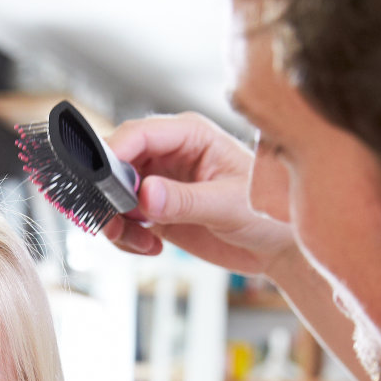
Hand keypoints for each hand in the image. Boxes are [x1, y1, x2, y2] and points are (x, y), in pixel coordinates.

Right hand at [103, 111, 295, 274]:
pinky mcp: (156, 211)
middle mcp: (170, 154)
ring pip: (113, 194)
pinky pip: (123, 220)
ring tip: (141, 241)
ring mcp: (160, 182)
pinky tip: (152, 247)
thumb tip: (146, 194)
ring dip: (116, 221)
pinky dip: (126, 237)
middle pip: (116, 163)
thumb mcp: (228, 205)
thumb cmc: (268, 211)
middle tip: (116, 222)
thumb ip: (185, 200)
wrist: (278, 246)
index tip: (102, 184)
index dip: (113, 155)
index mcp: (190, 135)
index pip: (138, 134)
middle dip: (109, 194)